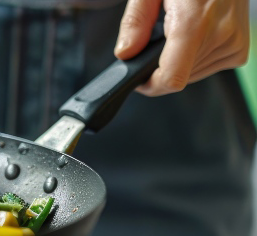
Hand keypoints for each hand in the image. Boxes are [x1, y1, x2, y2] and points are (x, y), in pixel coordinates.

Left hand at [115, 0, 249, 95]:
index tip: (138, 79)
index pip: (172, 78)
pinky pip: (207, 68)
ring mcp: (234, 44)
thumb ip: (135, 21)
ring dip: (178, 62)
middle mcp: (220, 35)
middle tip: (158, 40)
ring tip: (177, 32)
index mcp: (195, 22)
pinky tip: (193, 37)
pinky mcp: (239, 49)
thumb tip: (126, 53)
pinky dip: (194, 59)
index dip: (150, 85)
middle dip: (160, 67)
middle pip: (178, 78)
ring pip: (191, 76)